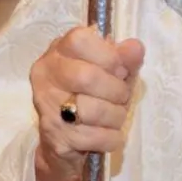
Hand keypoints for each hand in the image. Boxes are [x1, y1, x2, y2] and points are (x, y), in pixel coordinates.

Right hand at [30, 26, 144, 180]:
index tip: (120, 70)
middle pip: (86, 77)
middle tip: (121, 97)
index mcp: (59, 52)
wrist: (65, 140)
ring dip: (116, 116)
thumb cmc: (93, 96)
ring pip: (94, 110)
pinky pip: (97, 137)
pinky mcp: (56, 138)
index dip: (109, 56)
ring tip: (114, 116)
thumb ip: (125, 58)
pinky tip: (108, 134)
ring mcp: (47, 108)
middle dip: (116, 90)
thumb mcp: (113, 71)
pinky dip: (112, 138)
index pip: (79, 40)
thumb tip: (135, 48)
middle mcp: (46, 76)